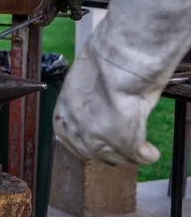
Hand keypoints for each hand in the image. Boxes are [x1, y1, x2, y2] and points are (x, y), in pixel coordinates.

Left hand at [52, 40, 160, 166]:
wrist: (119, 62)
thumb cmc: (104, 59)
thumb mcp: (85, 76)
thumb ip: (88, 94)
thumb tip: (98, 97)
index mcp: (64, 108)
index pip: (65, 134)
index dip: (80, 139)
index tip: (91, 140)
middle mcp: (77, 128)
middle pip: (89, 152)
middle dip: (104, 151)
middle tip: (118, 147)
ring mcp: (99, 139)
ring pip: (115, 158)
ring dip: (127, 155)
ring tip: (138, 149)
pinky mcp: (125, 144)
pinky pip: (138, 156)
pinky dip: (147, 155)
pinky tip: (151, 151)